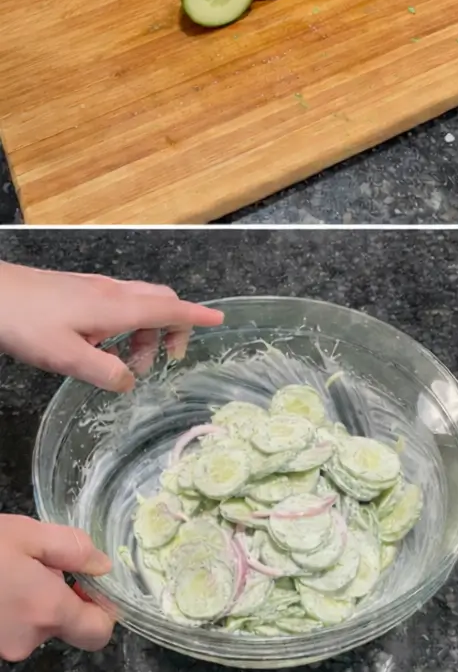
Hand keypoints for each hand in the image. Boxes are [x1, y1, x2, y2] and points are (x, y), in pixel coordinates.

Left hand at [0, 262, 224, 390]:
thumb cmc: (24, 321)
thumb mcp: (64, 357)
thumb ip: (103, 371)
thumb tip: (129, 383)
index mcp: (116, 307)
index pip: (169, 309)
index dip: (196, 316)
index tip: (219, 319)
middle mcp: (113, 292)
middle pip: (161, 301)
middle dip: (173, 327)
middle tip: (165, 359)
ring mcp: (96, 288)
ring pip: (139, 302)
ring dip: (146, 330)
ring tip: (127, 362)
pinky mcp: (79, 289)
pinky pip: (119, 303)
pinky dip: (127, 323)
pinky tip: (102, 344)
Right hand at [0, 515, 113, 660]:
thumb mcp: (30, 534)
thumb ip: (74, 550)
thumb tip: (104, 566)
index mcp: (47, 611)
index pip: (98, 633)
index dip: (104, 610)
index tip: (93, 585)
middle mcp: (26, 640)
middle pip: (63, 624)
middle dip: (60, 595)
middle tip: (40, 563)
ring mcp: (1, 649)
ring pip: (34, 624)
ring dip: (32, 599)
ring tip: (10, 568)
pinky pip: (11, 628)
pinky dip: (10, 608)